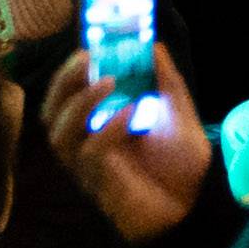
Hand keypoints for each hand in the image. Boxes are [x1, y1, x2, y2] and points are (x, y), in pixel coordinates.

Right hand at [51, 44, 214, 241]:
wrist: (198, 203)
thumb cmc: (181, 161)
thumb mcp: (176, 111)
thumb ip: (163, 79)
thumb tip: (152, 44)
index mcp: (96, 125)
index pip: (64, 96)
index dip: (68, 72)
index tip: (87, 46)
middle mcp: (85, 145)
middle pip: (50, 113)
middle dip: (63, 82)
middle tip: (87, 59)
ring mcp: (90, 167)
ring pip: (60, 135)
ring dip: (80, 103)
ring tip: (109, 82)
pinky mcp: (102, 185)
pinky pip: (91, 154)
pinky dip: (107, 130)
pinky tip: (130, 114)